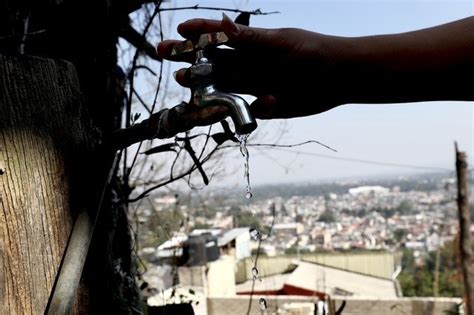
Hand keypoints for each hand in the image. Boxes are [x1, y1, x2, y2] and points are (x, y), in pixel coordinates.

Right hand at [157, 13, 345, 119]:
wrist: (340, 77)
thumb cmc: (313, 51)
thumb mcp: (280, 42)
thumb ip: (250, 38)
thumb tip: (221, 23)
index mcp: (253, 43)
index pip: (219, 36)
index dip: (199, 32)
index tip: (179, 32)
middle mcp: (250, 63)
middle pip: (213, 61)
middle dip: (189, 58)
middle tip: (167, 56)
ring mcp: (255, 84)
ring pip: (222, 85)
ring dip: (203, 84)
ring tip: (183, 82)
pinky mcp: (265, 104)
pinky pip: (246, 107)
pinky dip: (247, 107)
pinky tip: (266, 102)